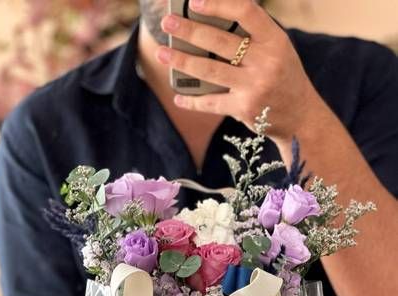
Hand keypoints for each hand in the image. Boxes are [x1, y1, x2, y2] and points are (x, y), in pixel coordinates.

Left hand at [156, 0, 321, 143]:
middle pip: (219, 41)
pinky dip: (192, 100)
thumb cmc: (283, 78)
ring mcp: (254, 86)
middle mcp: (265, 62)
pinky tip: (179, 96)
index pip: (245, 12)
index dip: (218, 4)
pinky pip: (211, 102)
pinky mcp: (244, 108)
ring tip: (162, 53)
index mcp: (275, 40)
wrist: (300, 117)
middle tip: (167, 24)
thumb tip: (210, 21)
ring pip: (209, 70)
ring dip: (181, 61)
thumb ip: (253, 35)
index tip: (194, 2)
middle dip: (189, 31)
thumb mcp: (278, 50)